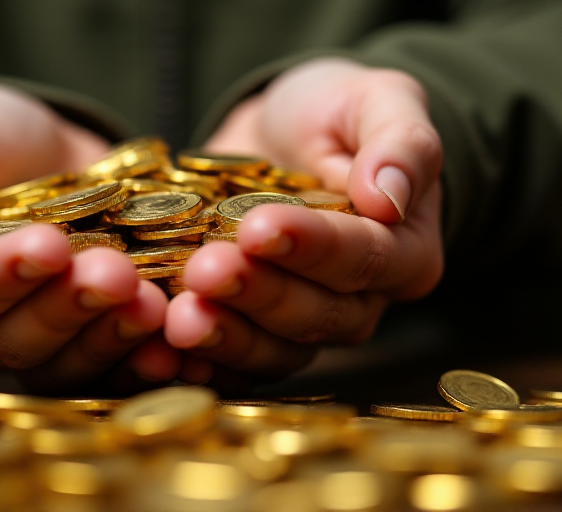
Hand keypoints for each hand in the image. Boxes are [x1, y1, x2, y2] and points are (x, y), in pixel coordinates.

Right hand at [0, 84, 176, 392]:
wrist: (39, 142)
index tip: (46, 244)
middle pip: (16, 340)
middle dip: (68, 305)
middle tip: (114, 270)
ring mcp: (44, 337)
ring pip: (68, 360)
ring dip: (111, 333)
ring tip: (151, 299)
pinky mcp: (95, 335)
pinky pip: (116, 364)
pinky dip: (146, 354)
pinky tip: (177, 343)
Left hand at [164, 58, 444, 388]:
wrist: (276, 133)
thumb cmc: (336, 112)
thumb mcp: (375, 100)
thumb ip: (400, 142)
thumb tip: (390, 197)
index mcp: (403, 251)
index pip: (363, 257)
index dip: (312, 246)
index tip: (260, 226)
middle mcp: (358, 302)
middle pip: (315, 314)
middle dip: (257, 293)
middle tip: (206, 270)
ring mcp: (300, 325)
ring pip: (272, 349)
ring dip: (224, 334)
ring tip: (179, 315)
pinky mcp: (249, 330)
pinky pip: (229, 362)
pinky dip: (196, 359)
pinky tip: (158, 348)